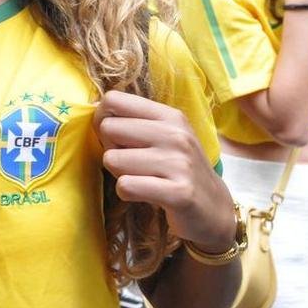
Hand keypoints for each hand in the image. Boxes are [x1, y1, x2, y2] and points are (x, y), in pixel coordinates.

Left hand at [94, 91, 235, 253]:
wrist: (214, 208)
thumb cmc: (178, 168)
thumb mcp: (163, 136)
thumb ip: (132, 121)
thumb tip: (92, 107)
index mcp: (170, 116)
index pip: (114, 100)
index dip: (103, 118)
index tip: (115, 136)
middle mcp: (176, 135)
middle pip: (108, 128)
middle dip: (111, 148)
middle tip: (131, 162)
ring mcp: (179, 163)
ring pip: (112, 159)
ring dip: (119, 173)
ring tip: (142, 179)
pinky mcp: (178, 193)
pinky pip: (125, 186)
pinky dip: (126, 193)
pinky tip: (144, 194)